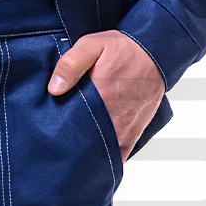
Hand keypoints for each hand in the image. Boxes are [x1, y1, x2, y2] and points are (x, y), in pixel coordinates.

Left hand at [48, 29, 164, 159]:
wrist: (156, 52)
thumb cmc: (123, 49)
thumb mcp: (92, 45)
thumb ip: (71, 64)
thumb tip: (54, 89)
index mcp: (101, 96)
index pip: (72, 124)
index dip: (59, 130)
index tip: (50, 130)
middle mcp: (115, 117)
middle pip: (86, 141)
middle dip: (71, 144)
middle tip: (59, 141)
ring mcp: (126, 127)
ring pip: (102, 151)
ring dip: (88, 152)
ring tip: (74, 150)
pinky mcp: (135, 131)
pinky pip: (121, 154)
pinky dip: (107, 158)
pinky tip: (94, 159)